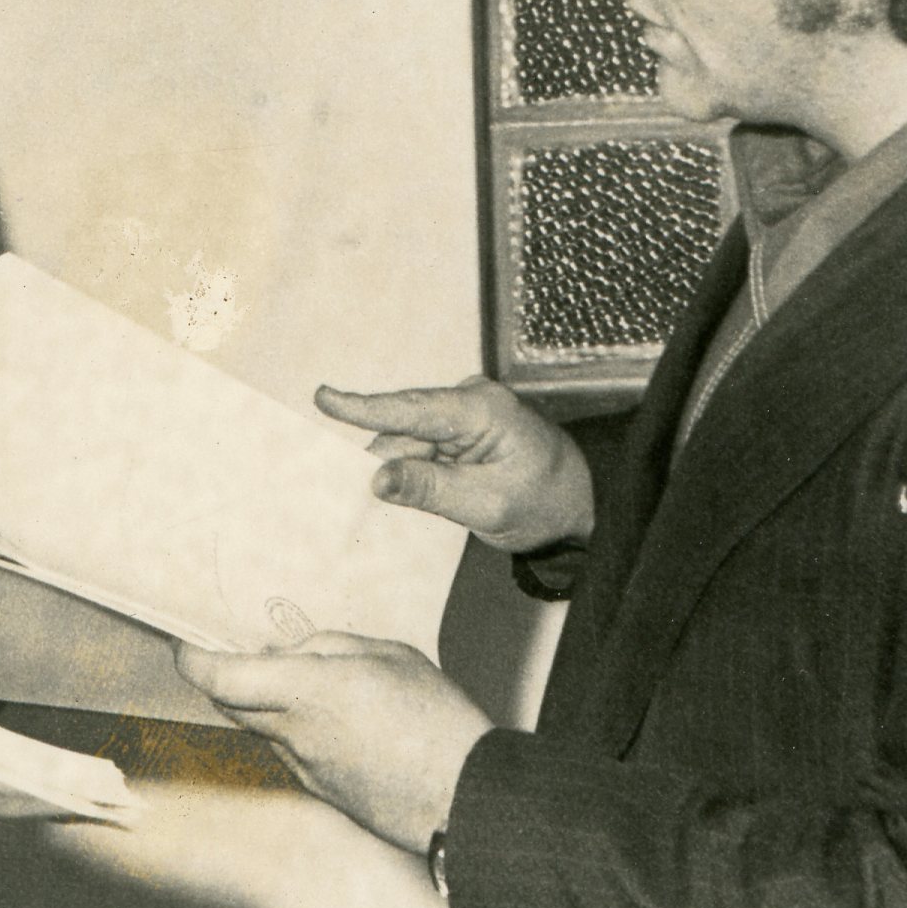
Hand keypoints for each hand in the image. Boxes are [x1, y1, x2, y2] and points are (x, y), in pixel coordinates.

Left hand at [175, 633, 490, 851]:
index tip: (185, 645)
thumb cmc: (438, 722)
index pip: (221, 678)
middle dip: (228, 677)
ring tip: (318, 684)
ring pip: (266, 729)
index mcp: (307, 692)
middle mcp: (295, 734)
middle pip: (232, 704)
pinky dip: (300, 731)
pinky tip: (344, 722)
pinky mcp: (324, 793)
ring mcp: (306, 769)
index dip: (194, 659)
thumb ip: (333, 646)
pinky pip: (295, 753)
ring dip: (270, 704)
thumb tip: (297, 652)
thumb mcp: (390, 656)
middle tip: (248, 654)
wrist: (465, 798)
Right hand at [317, 377, 593, 553]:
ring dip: (403, 475)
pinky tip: (418, 496)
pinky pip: (423, 451)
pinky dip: (415, 475)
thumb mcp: (487, 505)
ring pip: (409, 445)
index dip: (363, 407)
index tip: (324, 398)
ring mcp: (464, 416)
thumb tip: (377, 477)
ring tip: (418, 508)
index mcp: (482, 409)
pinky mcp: (460, 432)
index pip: (412, 408)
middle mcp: (470, 402)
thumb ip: (430, 488)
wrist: (582, 505)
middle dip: (383, 465)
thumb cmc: (547, 501)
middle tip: (354, 501)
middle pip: (403, 432)